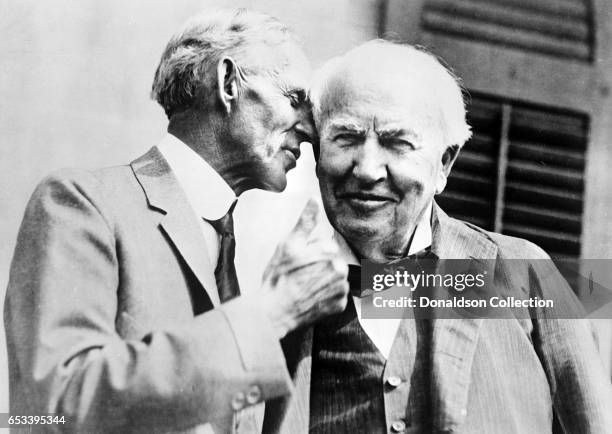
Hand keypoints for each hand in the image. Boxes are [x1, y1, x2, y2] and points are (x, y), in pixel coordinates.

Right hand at [260, 199, 348, 336]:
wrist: (274, 312)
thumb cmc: (278, 277)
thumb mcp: (288, 244)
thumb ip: (306, 221)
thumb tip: (314, 198)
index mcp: (330, 251)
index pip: (324, 244)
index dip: (309, 251)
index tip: (298, 262)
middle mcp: (341, 269)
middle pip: (331, 261)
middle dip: (319, 265)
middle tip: (299, 275)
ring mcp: (341, 289)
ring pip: (334, 278)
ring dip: (323, 281)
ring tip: (304, 288)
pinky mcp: (339, 306)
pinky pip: (335, 296)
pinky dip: (325, 297)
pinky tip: (310, 298)